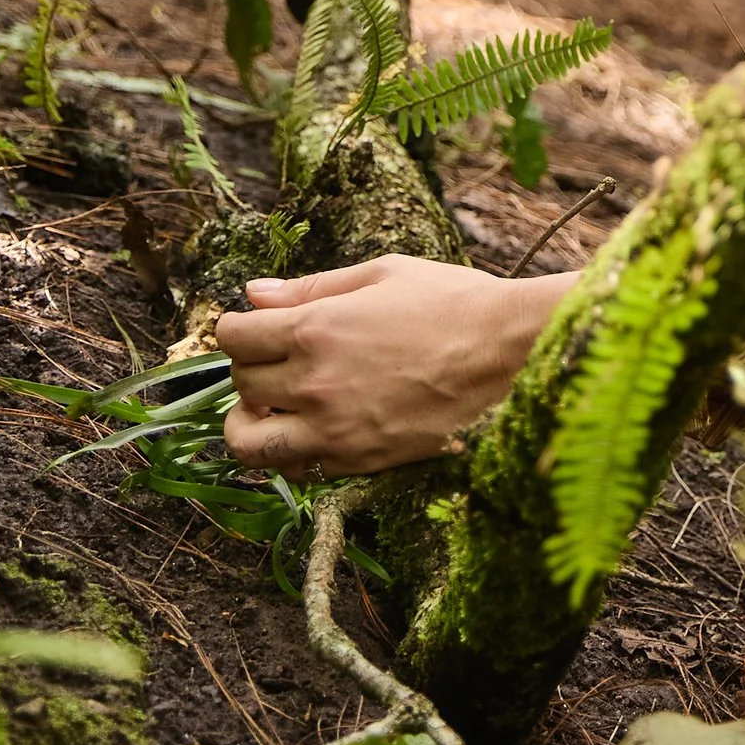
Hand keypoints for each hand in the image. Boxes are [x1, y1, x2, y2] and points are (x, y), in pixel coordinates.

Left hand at [218, 255, 559, 475]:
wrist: (510, 353)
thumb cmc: (453, 302)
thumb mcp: (383, 274)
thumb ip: (311, 287)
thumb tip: (253, 295)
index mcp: (316, 328)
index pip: (233, 336)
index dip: (236, 328)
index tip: (252, 327)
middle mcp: (314, 383)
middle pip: (241, 385)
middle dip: (251, 368)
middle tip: (275, 360)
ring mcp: (334, 430)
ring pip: (249, 445)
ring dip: (249, 425)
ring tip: (271, 411)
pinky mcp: (358, 463)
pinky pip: (296, 470)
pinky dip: (290, 453)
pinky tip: (311, 430)